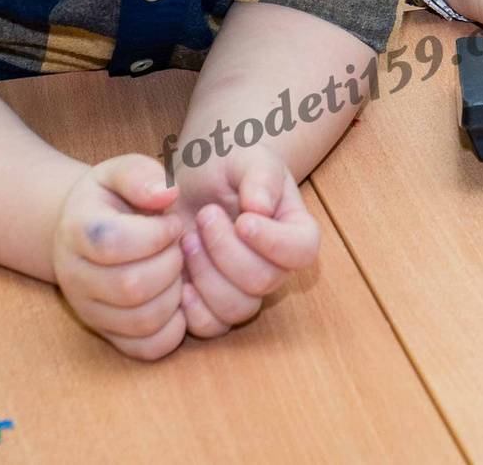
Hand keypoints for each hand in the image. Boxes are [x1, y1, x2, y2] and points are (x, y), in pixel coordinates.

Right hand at [52, 156, 189, 360]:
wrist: (83, 234)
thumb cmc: (110, 200)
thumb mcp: (119, 173)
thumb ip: (141, 175)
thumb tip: (168, 193)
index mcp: (77, 232)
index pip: (115, 243)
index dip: (157, 234)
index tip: (172, 224)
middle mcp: (76, 278)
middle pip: (131, 286)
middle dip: (171, 263)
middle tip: (179, 248)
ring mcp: (91, 312)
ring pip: (142, 320)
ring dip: (175, 294)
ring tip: (177, 270)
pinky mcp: (110, 336)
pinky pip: (147, 348)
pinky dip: (174, 329)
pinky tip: (178, 300)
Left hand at [173, 150, 318, 339]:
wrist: (193, 180)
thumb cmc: (226, 164)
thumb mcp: (246, 155)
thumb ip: (260, 176)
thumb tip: (260, 208)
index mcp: (293, 229)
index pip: (302, 250)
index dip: (274, 243)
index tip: (242, 219)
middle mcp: (274, 266)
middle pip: (264, 281)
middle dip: (226, 250)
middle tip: (205, 215)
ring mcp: (243, 291)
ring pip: (237, 308)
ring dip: (206, 273)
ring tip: (187, 239)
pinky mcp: (211, 307)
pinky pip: (211, 327)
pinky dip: (193, 309)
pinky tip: (180, 280)